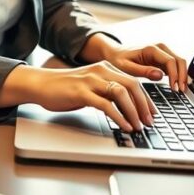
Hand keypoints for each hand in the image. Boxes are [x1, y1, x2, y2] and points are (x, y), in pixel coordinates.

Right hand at [0, 63, 156, 131]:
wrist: (41, 84)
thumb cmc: (65, 88)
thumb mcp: (91, 86)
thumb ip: (107, 92)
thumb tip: (126, 108)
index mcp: (106, 68)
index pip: (133, 82)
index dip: (146, 99)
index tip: (152, 113)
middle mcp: (101, 71)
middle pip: (132, 86)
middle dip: (144, 106)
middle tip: (149, 122)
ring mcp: (91, 80)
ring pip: (121, 93)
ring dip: (133, 112)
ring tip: (138, 126)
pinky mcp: (81, 92)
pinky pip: (106, 104)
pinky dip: (118, 117)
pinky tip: (124, 126)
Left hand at [81, 35, 189, 92]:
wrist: (115, 54)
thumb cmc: (118, 60)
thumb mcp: (126, 67)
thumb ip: (142, 71)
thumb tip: (160, 75)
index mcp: (151, 49)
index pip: (170, 61)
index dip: (175, 75)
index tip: (174, 88)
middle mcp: (160, 48)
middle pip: (179, 60)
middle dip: (182, 76)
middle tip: (181, 91)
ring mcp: (163, 52)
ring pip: (180, 62)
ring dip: (183, 75)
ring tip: (181, 90)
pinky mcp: (163, 58)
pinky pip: (175, 65)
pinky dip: (179, 75)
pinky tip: (177, 86)